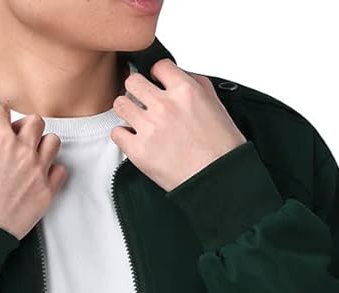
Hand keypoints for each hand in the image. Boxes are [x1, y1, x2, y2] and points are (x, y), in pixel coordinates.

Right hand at [0, 104, 67, 239]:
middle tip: (12, 134)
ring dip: (43, 143)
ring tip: (32, 150)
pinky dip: (53, 169)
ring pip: (52, 143)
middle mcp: (23, 151)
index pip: (0, 112)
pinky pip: (60, 172)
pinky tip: (42, 173)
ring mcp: (38, 172)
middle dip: (22, 125)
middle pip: (34, 123)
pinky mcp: (46, 193)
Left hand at [110, 59, 246, 191]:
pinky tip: (135, 139)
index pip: (158, 66)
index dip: (156, 75)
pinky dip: (124, 135)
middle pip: (133, 81)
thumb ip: (194, 84)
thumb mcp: (215, 104)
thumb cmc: (221, 148)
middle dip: (137, 90)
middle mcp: (165, 106)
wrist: (218, 179)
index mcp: (185, 90)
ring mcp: (150, 128)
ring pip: (120, 104)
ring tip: (138, 121)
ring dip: (127, 111)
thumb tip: (176, 77)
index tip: (156, 84)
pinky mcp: (138, 151)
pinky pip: (117, 132)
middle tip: (143, 102)